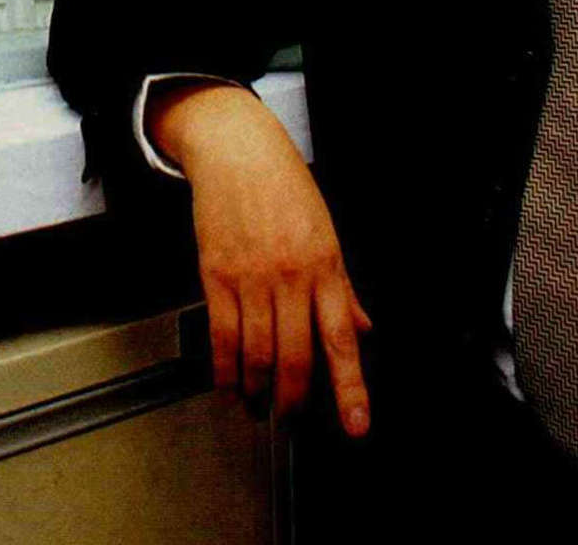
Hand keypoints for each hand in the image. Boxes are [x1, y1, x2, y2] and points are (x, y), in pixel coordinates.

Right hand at [149, 82, 371, 436]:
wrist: (237, 152)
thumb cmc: (285, 188)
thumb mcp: (327, 234)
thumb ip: (343, 289)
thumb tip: (361, 329)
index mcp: (326, 268)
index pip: (342, 340)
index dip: (351, 389)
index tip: (356, 425)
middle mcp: (291, 277)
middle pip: (295, 357)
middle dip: (294, 401)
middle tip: (292, 420)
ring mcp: (251, 278)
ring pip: (256, 354)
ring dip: (257, 390)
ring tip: (258, 405)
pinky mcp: (216, 275)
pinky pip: (221, 335)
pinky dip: (224, 368)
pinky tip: (228, 382)